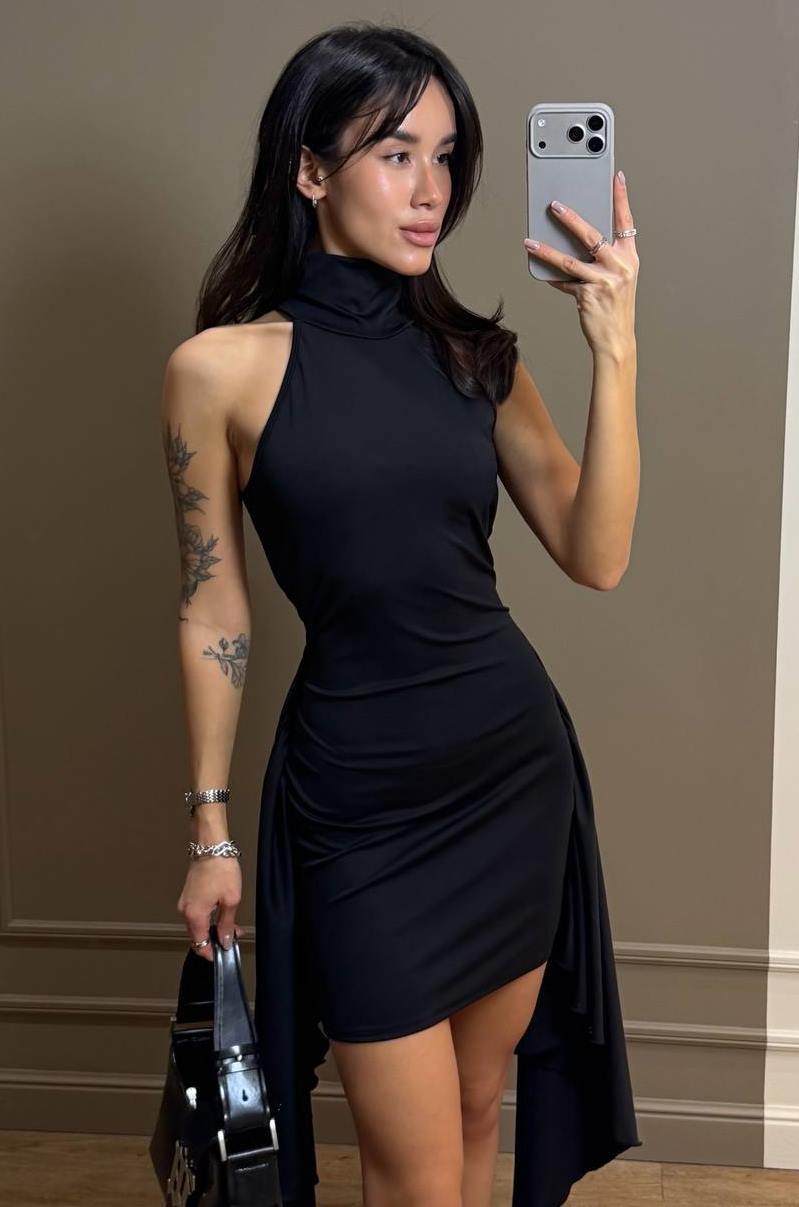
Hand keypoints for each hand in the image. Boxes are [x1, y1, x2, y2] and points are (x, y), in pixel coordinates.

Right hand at [177, 856, 243, 962]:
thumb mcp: (230, 900)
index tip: (223, 955)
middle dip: (215, 940)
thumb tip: (224, 941)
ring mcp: (186, 903)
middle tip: (233, 937)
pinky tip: (222, 913)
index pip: (199, 944)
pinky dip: (209, 917)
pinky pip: (197, 913)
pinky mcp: (189, 895)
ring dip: (213, 928)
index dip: (211, 953)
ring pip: (198, 924)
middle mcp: (185, 911)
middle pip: (198, 935)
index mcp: (195, 916)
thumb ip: (227, 924)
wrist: (211, 847)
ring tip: (232, 925)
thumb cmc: (221, 870)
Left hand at [524, 170, 638, 357]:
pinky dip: (552, 277)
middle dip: (570, 218)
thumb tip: (579, 241)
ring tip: (530, 242)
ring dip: (546, 250)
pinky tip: (540, 271)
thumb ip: (605, 258)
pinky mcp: (587, 295)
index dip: (621, 199)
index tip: (616, 178)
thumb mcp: (618, 279)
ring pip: (569, 260)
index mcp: (629, 258)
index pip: (625, 222)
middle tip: (554, 205)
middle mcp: (619, 267)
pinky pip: (564, 282)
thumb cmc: (615, 308)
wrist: (616, 339)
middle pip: (591, 235)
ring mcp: (603, 281)